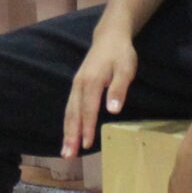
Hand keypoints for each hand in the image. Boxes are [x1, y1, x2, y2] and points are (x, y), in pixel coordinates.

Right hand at [62, 28, 138, 158]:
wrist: (109, 36)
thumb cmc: (120, 54)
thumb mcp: (126, 69)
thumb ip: (119, 89)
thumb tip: (113, 110)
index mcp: (91, 82)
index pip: (88, 110)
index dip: (87, 128)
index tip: (86, 145)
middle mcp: (79, 85)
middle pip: (73, 114)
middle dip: (70, 136)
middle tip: (68, 155)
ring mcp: (76, 85)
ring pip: (69, 112)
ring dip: (67, 132)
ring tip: (65, 151)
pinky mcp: (76, 86)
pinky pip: (70, 107)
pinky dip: (68, 123)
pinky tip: (69, 134)